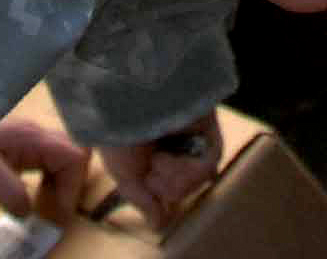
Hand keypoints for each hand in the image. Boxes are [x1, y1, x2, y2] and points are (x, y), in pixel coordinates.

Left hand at [0, 117, 96, 224]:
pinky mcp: (6, 150)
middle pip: (71, 154)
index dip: (73, 184)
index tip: (56, 212)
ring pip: (56, 160)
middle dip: (69, 184)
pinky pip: (38, 165)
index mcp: (28, 134)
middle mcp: (29, 133)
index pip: (75, 153)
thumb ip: (10, 190)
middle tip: (52, 213)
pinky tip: (23, 199)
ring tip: (42, 210)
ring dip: (57, 185)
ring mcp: (18, 140)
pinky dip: (42, 184)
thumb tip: (29, 212)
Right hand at [101, 121, 225, 223]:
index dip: (160, 193)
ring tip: (156, 160)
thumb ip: (144, 201)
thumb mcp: (125, 176)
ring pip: (197, 178)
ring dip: (174, 178)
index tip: (147, 185)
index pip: (171, 187)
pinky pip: (208, 163)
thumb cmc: (118, 135)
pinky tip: (168, 157)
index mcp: (155, 151)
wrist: (126, 101)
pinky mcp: (207, 127)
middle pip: (185, 185)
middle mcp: (176, 143)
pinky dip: (188, 170)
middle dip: (165, 187)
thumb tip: (159, 225)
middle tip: (149, 170)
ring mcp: (193, 136)